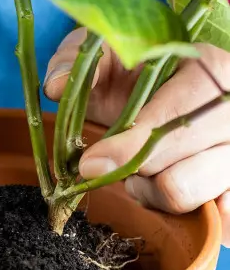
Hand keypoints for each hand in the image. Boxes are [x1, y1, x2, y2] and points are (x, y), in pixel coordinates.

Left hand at [45, 29, 229, 245]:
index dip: (129, 147)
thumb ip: (77, 60)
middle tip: (105, 163)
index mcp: (210, 72)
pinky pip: (215, 219)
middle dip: (133, 172)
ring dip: (150, 192)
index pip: (175, 120)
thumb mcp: (104, 51)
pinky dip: (179, 211)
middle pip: (182, 169)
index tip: (90, 163)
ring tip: (137, 171)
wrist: (163, 78)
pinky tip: (159, 189)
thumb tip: (56, 85)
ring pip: (189, 196)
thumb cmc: (133, 66)